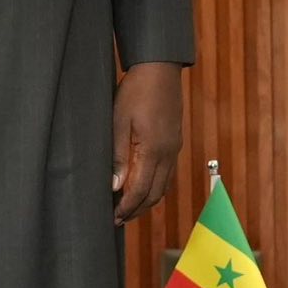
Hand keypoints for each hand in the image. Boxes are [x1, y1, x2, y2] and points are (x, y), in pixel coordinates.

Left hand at [111, 62, 182, 224]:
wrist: (160, 67)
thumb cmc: (136, 91)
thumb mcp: (119, 122)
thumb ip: (119, 156)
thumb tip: (116, 187)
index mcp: (154, 150)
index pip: (140, 191)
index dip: (126, 208)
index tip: (112, 218)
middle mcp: (168, 154)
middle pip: (155, 194)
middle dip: (136, 210)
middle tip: (118, 220)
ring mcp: (174, 148)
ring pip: (163, 186)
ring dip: (146, 201)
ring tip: (128, 208)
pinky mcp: (175, 141)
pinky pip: (167, 173)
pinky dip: (155, 186)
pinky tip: (142, 185)